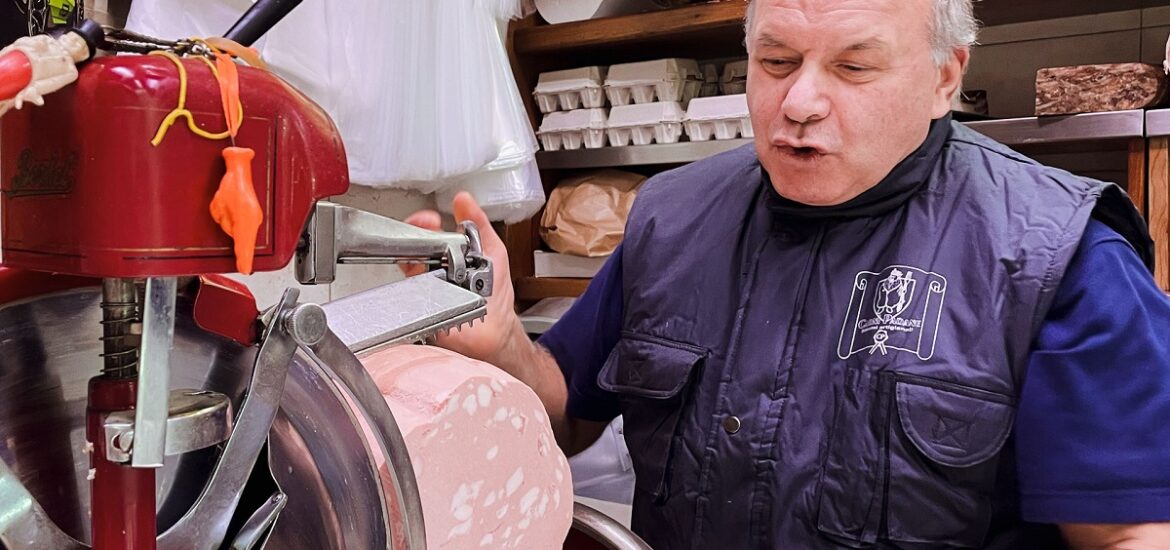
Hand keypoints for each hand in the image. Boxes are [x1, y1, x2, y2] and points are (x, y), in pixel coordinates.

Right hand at [403, 192, 521, 365]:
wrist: (496, 332)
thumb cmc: (496, 296)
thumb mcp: (493, 251)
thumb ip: (479, 225)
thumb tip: (463, 200)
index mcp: (448, 255)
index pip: (426, 232)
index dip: (422, 223)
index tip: (427, 219)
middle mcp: (433, 271)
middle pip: (412, 247)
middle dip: (414, 235)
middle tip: (423, 231)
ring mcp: (426, 289)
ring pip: (408, 267)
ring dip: (414, 257)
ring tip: (428, 255)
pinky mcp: (423, 308)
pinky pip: (410, 294)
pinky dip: (415, 285)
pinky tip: (426, 278)